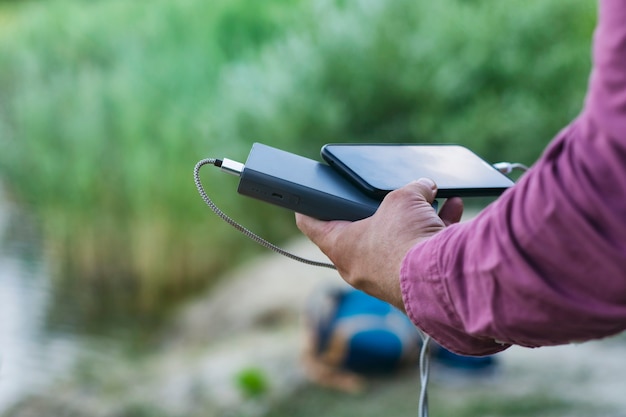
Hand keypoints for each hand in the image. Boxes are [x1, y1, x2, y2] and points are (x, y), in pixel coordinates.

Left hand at [296, 178, 462, 311]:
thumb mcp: (403, 199)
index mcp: (341, 246)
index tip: (303, 197)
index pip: (312, 224)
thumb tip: (425, 186)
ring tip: (430, 197)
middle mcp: (359, 266)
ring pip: (396, 240)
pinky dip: (433, 230)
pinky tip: (451, 210)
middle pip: (361, 229)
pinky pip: (419, 251)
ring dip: (414, 218)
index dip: (307, 206)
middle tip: (384, 192)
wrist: (440, 280)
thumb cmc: (406, 240)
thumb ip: (411, 189)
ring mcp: (385, 277)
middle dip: (378, 208)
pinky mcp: (412, 282)